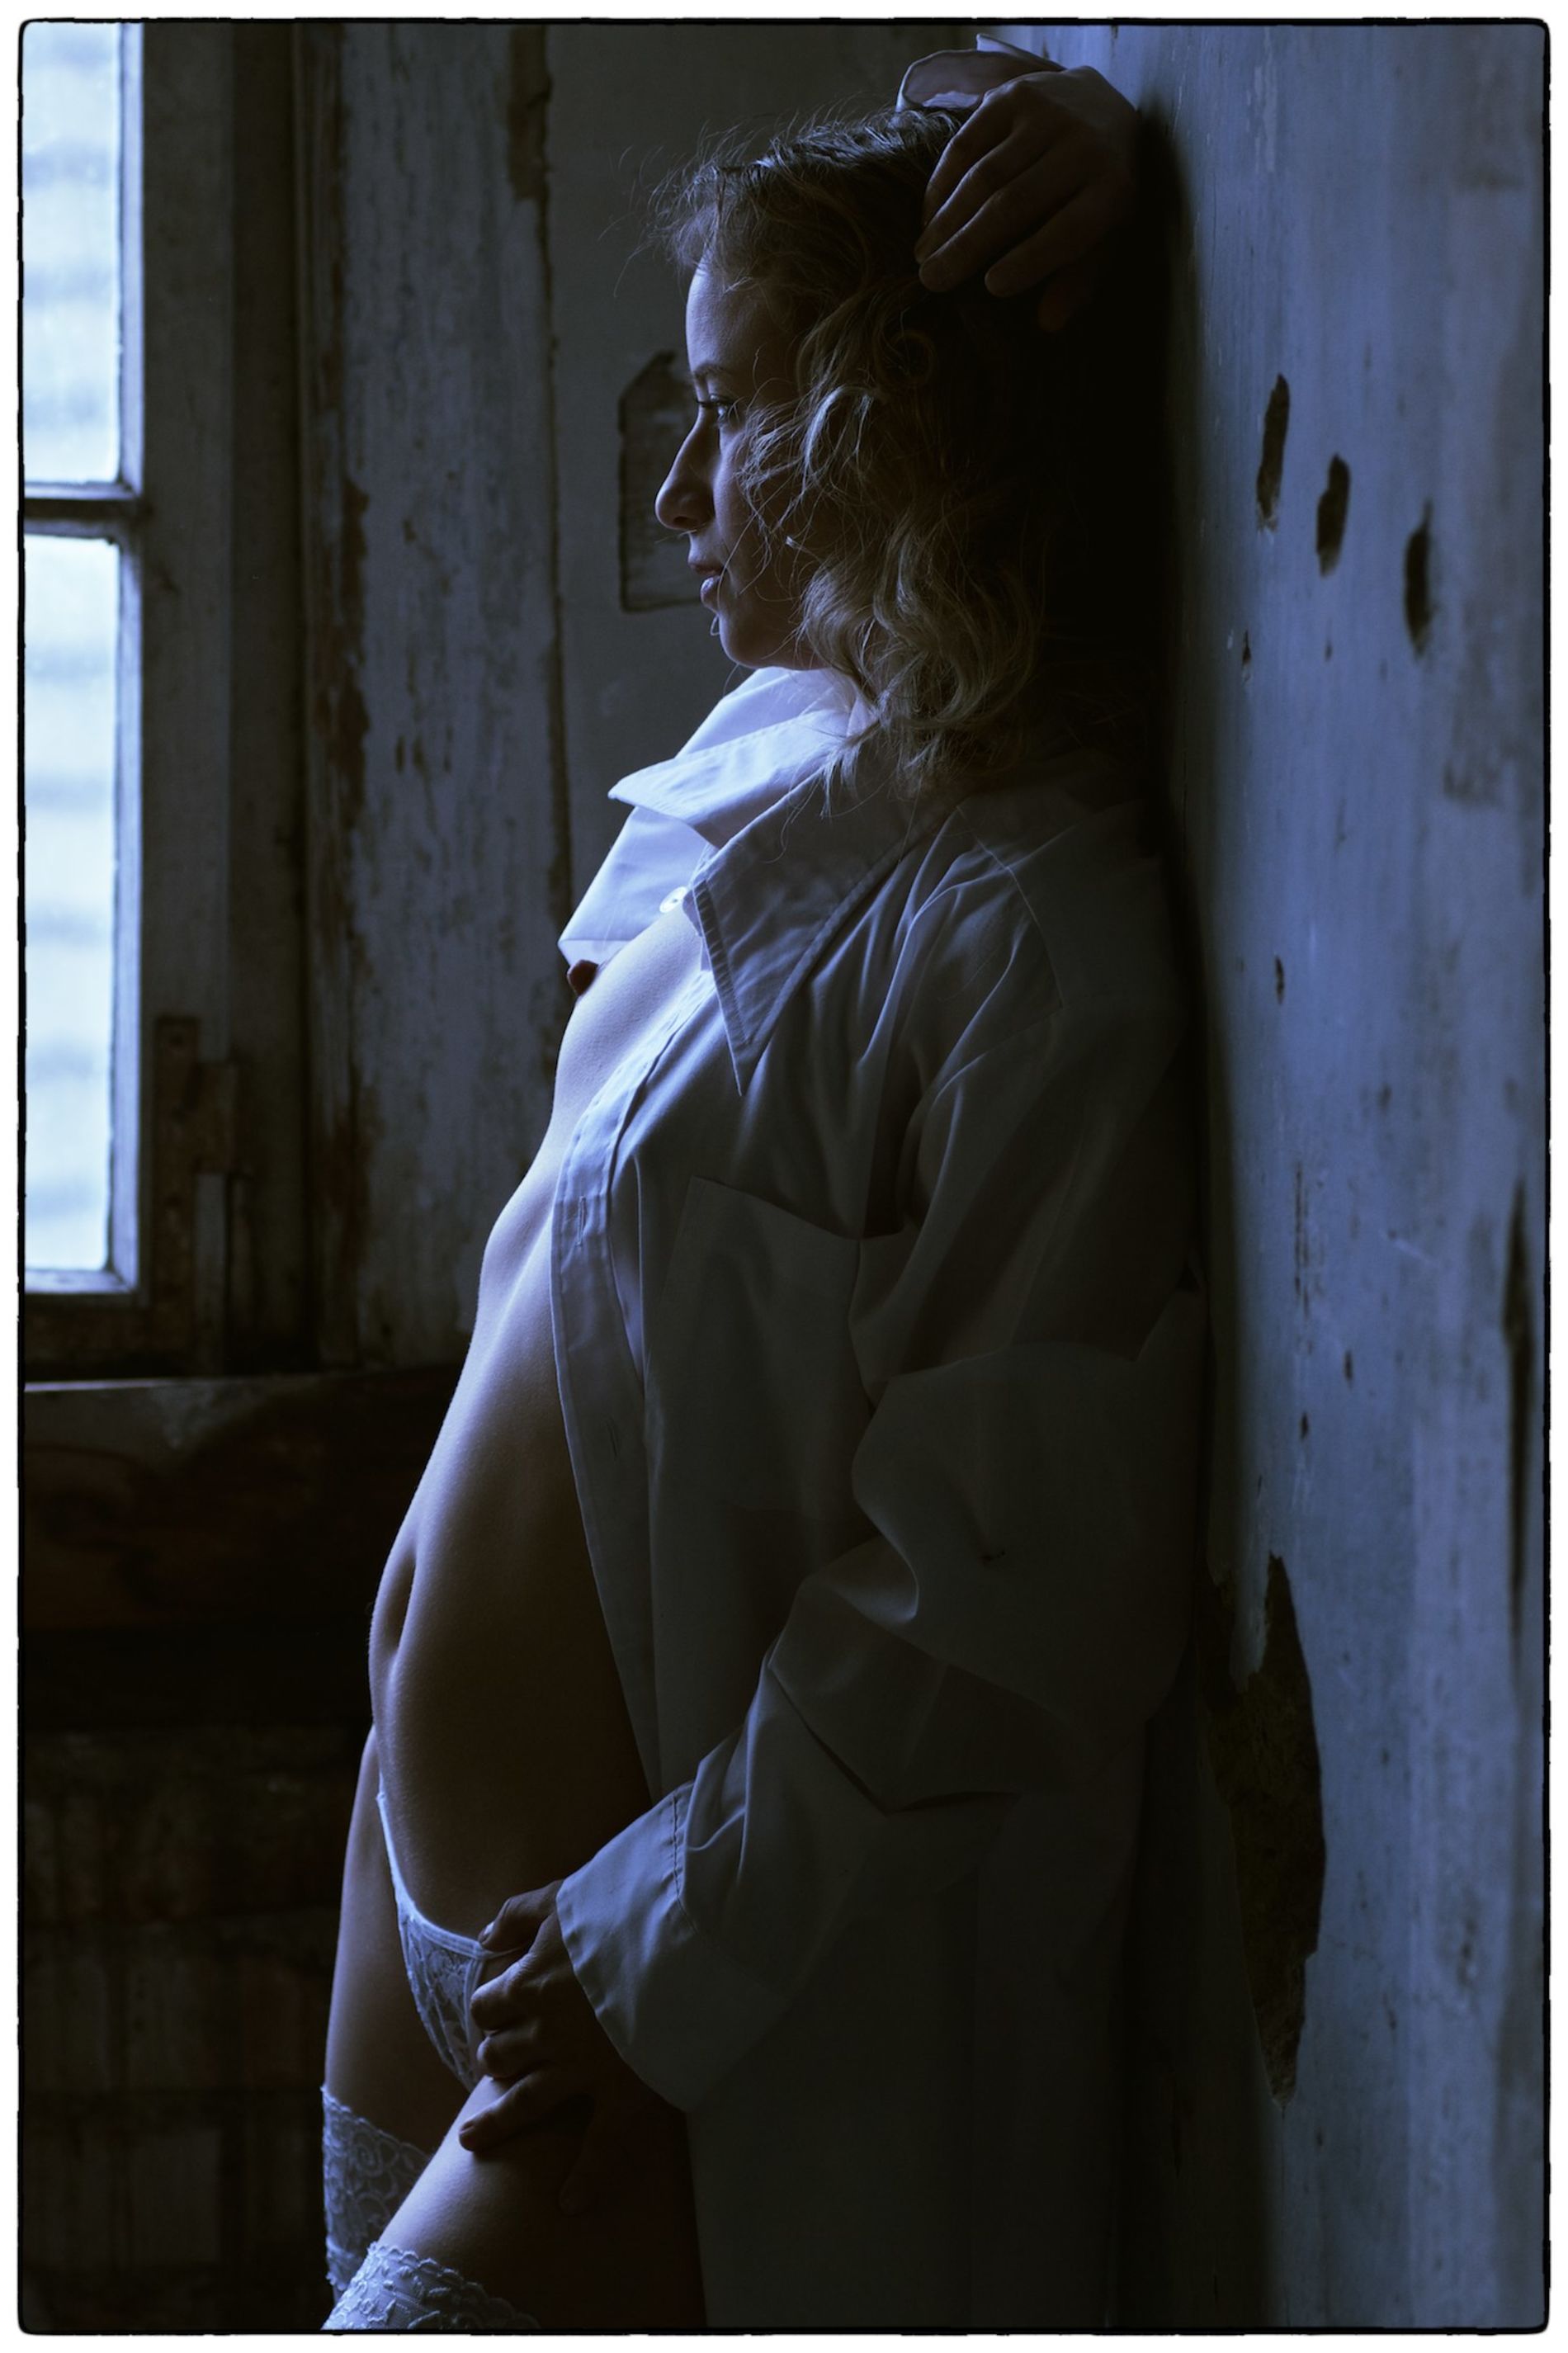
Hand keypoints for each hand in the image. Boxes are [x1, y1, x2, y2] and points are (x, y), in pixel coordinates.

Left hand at [462, 1880, 661, 2211]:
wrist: (675, 1937)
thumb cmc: (619, 1908)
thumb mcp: (559, 1897)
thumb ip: (516, 1915)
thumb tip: (484, 1939)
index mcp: (529, 1985)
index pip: (488, 2006)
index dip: (490, 2010)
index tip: (496, 2012)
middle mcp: (545, 2033)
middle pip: (499, 2055)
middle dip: (495, 2058)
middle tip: (498, 2063)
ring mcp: (580, 2070)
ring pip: (524, 2102)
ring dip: (496, 2121)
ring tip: (472, 2139)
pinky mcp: (621, 2094)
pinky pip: (600, 2147)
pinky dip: (586, 2178)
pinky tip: (571, 2202)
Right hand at [913, 66, 1139, 330]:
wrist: (1104, 106)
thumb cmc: (1099, 190)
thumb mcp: (1106, 236)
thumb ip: (1080, 278)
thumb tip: (1049, 323)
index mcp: (1113, 190)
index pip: (1067, 231)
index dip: (1029, 261)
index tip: (991, 287)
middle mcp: (1083, 146)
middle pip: (1015, 203)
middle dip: (969, 246)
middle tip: (932, 280)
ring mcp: (1047, 114)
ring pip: (984, 174)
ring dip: (948, 219)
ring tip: (924, 255)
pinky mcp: (1014, 95)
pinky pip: (967, 143)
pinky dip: (942, 182)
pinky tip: (929, 217)